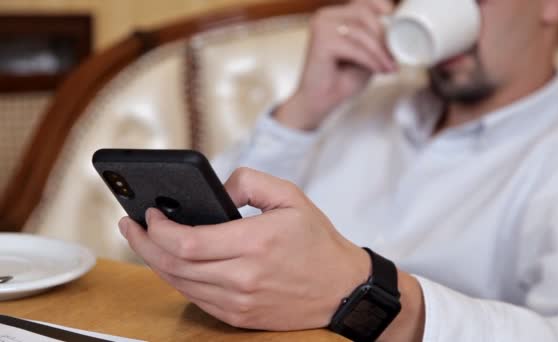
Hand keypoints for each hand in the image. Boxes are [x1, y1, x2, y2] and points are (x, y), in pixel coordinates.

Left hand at [118, 168, 370, 330]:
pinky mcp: (240, 317)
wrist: (342, 288)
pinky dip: (176, 280)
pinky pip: (195, 299)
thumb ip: (249, 181)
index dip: (159, 229)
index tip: (148, 213)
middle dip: (143, 244)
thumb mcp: (291, 196)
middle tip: (130, 226)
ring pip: (179, 284)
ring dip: (155, 262)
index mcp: (255, 243)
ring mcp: (240, 302)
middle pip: (173, 265)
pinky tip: (170, 263)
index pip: (187, 242)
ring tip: (144, 242)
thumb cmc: (317, 240)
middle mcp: (244, 278)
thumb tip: (216, 189)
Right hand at [275, 0, 397, 130]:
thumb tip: (399, 30)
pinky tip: (378, 70)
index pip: (363, 2)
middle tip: (393, 57)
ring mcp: (321, 27)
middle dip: (383, 37)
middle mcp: (325, 17)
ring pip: (361, 32)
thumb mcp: (366, 54)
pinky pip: (355, 48)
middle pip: (364, 14)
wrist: (319, 101)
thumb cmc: (341, 80)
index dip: (381, 6)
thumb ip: (377, 40)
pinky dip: (370, 60)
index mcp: (334, 16)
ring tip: (388, 67)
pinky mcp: (321, 41)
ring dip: (379, 52)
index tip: (395, 21)